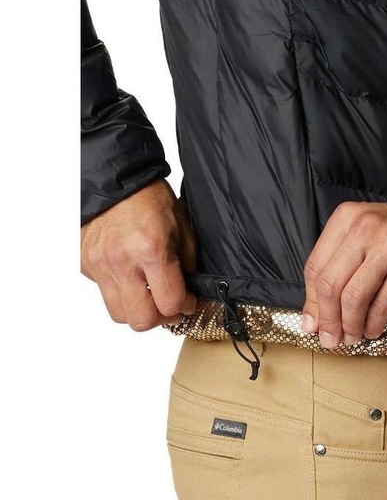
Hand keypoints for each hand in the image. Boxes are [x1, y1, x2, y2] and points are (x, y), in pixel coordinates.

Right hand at [80, 179, 197, 330]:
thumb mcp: (183, 230)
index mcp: (151, 249)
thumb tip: (189, 295)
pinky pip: (105, 294)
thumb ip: (187, 267)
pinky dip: (122, 292)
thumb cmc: (151, 199)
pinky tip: (133, 275)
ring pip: (119, 314)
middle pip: (141, 320)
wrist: (116, 179)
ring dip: (139, 310)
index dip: (185, 307)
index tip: (189, 301)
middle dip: (160, 318)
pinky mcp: (85, 265)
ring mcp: (99, 265)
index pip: (170, 304)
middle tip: (170, 306)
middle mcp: (121, 261)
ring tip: (151, 295)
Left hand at [301, 193, 386, 348]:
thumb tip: (314, 316)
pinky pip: (383, 304)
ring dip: (349, 325)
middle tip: (330, 338)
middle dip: (327, 319)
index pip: (315, 267)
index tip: (312, 324)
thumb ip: (338, 268)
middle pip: (330, 284)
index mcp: (347, 218)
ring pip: (354, 296)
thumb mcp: (366, 237)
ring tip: (351, 337)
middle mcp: (366, 228)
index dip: (311, 302)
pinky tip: (373, 330)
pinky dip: (373, 323)